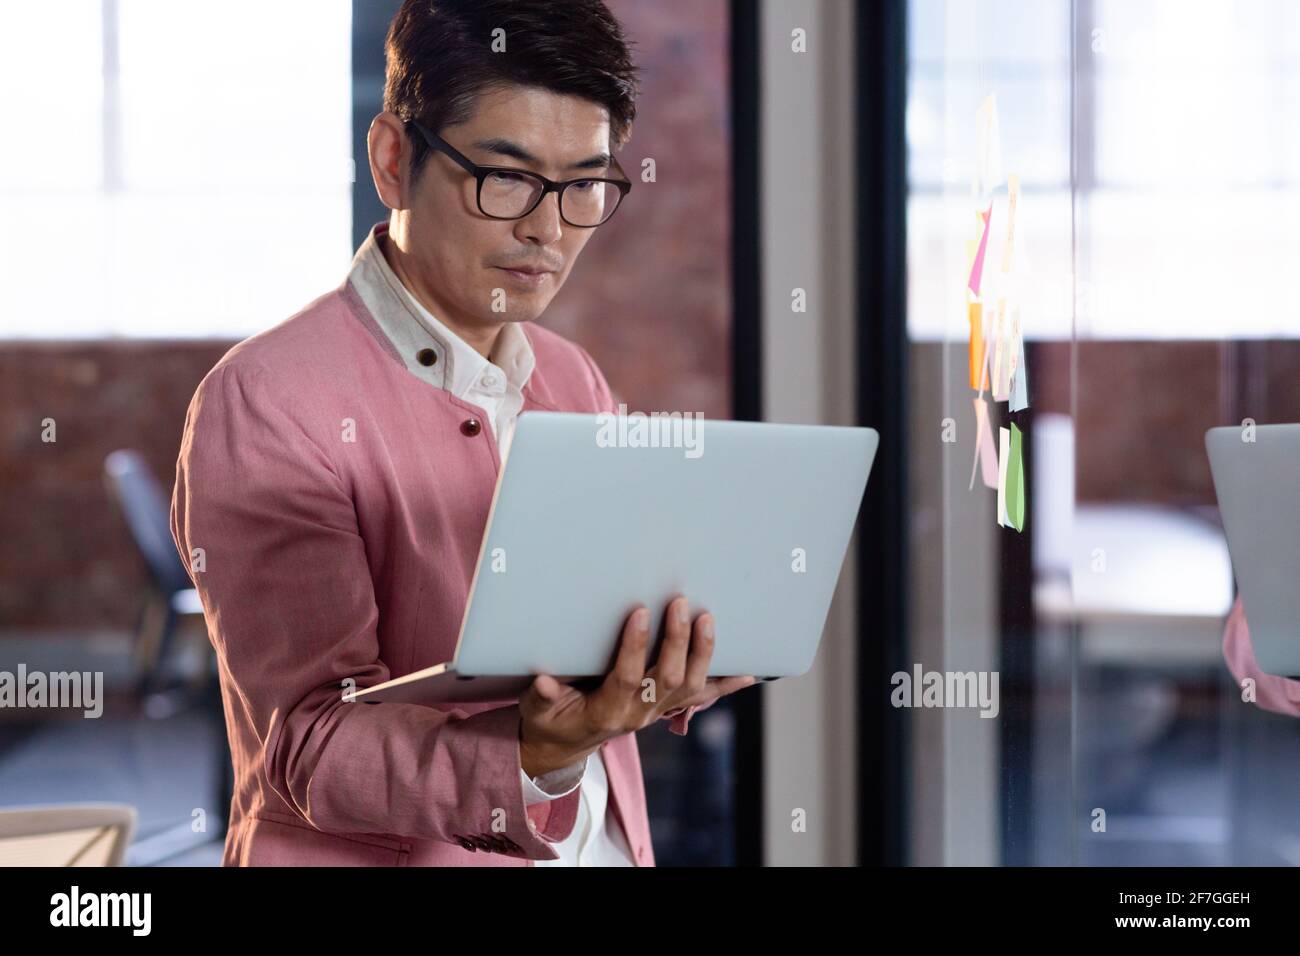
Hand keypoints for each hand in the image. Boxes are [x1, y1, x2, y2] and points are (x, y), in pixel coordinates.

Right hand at [518, 596, 756, 776]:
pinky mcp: (666, 708)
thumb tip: (543, 681)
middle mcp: (638, 715)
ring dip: (703, 653)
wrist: (565, 746)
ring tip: (708, 618)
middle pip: (669, 680)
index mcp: (607, 712)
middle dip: (678, 641)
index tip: (639, 612)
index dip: (634, 646)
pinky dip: (726, 686)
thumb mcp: (538, 712)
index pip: (628, 678)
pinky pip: (702, 699)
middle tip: (680, 602)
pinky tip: (748, 672)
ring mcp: (656, 713)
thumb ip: (542, 696)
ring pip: (691, 687)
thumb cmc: (551, 721)